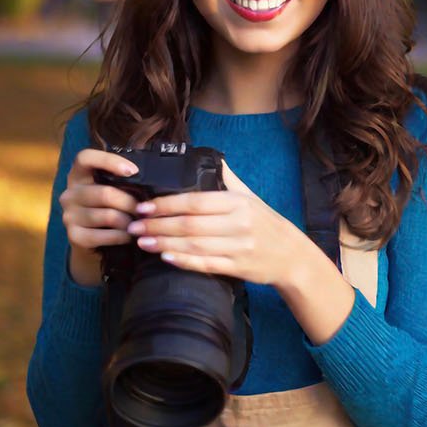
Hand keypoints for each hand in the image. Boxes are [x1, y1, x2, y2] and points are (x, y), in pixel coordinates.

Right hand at [59, 148, 140, 284]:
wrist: (96, 244)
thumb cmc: (112, 209)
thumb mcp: (115, 190)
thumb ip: (125, 182)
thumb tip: (152, 179)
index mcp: (79, 175)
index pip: (85, 158)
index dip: (109, 161)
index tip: (133, 171)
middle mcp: (69, 193)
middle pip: (105, 193)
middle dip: (131, 203)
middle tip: (145, 210)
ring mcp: (69, 215)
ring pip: (108, 216)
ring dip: (129, 222)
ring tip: (139, 224)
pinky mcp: (74, 236)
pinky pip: (106, 236)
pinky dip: (123, 236)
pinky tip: (129, 236)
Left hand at [125, 160, 311, 287]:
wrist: (291, 255)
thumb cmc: (266, 224)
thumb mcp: (250, 197)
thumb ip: (228, 179)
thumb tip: (209, 158)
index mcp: (238, 203)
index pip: (195, 202)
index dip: (166, 205)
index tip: (143, 207)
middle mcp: (239, 224)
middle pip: (190, 225)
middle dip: (158, 225)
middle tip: (134, 226)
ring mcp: (239, 248)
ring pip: (194, 245)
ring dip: (164, 244)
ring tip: (142, 242)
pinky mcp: (238, 268)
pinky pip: (206, 265)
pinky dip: (184, 262)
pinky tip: (166, 257)